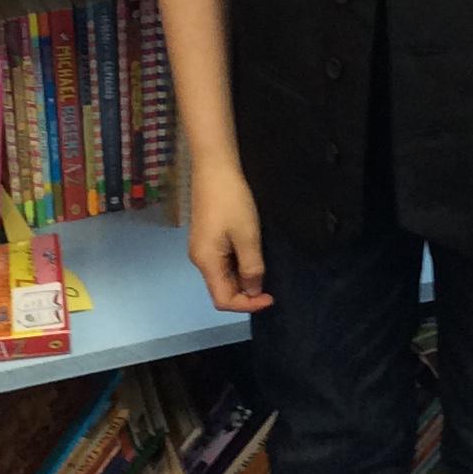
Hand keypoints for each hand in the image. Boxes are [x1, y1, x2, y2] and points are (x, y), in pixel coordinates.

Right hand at [188, 161, 273, 314]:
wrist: (215, 168)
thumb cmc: (232, 202)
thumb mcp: (247, 237)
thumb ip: (251, 268)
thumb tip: (254, 291)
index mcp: (207, 262)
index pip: (223, 300)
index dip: (247, 304)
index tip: (270, 297)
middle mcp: (200, 260)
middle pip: (222, 290)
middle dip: (247, 293)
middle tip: (271, 284)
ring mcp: (202, 248)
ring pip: (223, 276)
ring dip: (244, 279)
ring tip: (264, 269)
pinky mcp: (207, 238)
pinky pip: (223, 262)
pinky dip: (239, 266)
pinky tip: (252, 256)